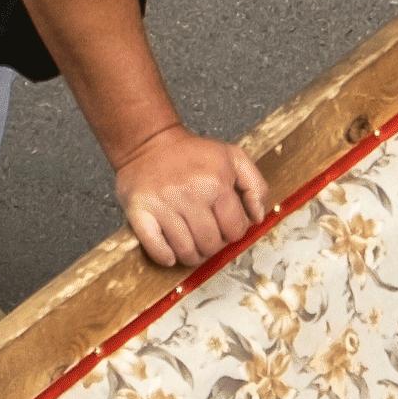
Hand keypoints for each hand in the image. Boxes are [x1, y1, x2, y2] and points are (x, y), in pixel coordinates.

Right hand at [115, 123, 273, 270]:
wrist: (148, 142)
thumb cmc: (192, 153)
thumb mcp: (233, 157)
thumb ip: (255, 185)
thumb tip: (258, 218)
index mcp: (216, 182)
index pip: (235, 230)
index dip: (233, 233)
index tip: (225, 226)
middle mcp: (190, 194)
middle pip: (211, 245)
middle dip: (213, 245)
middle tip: (207, 235)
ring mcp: (163, 204)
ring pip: (186, 252)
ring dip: (191, 255)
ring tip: (191, 243)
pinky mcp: (139, 211)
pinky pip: (157, 249)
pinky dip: (166, 256)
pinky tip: (170, 251)